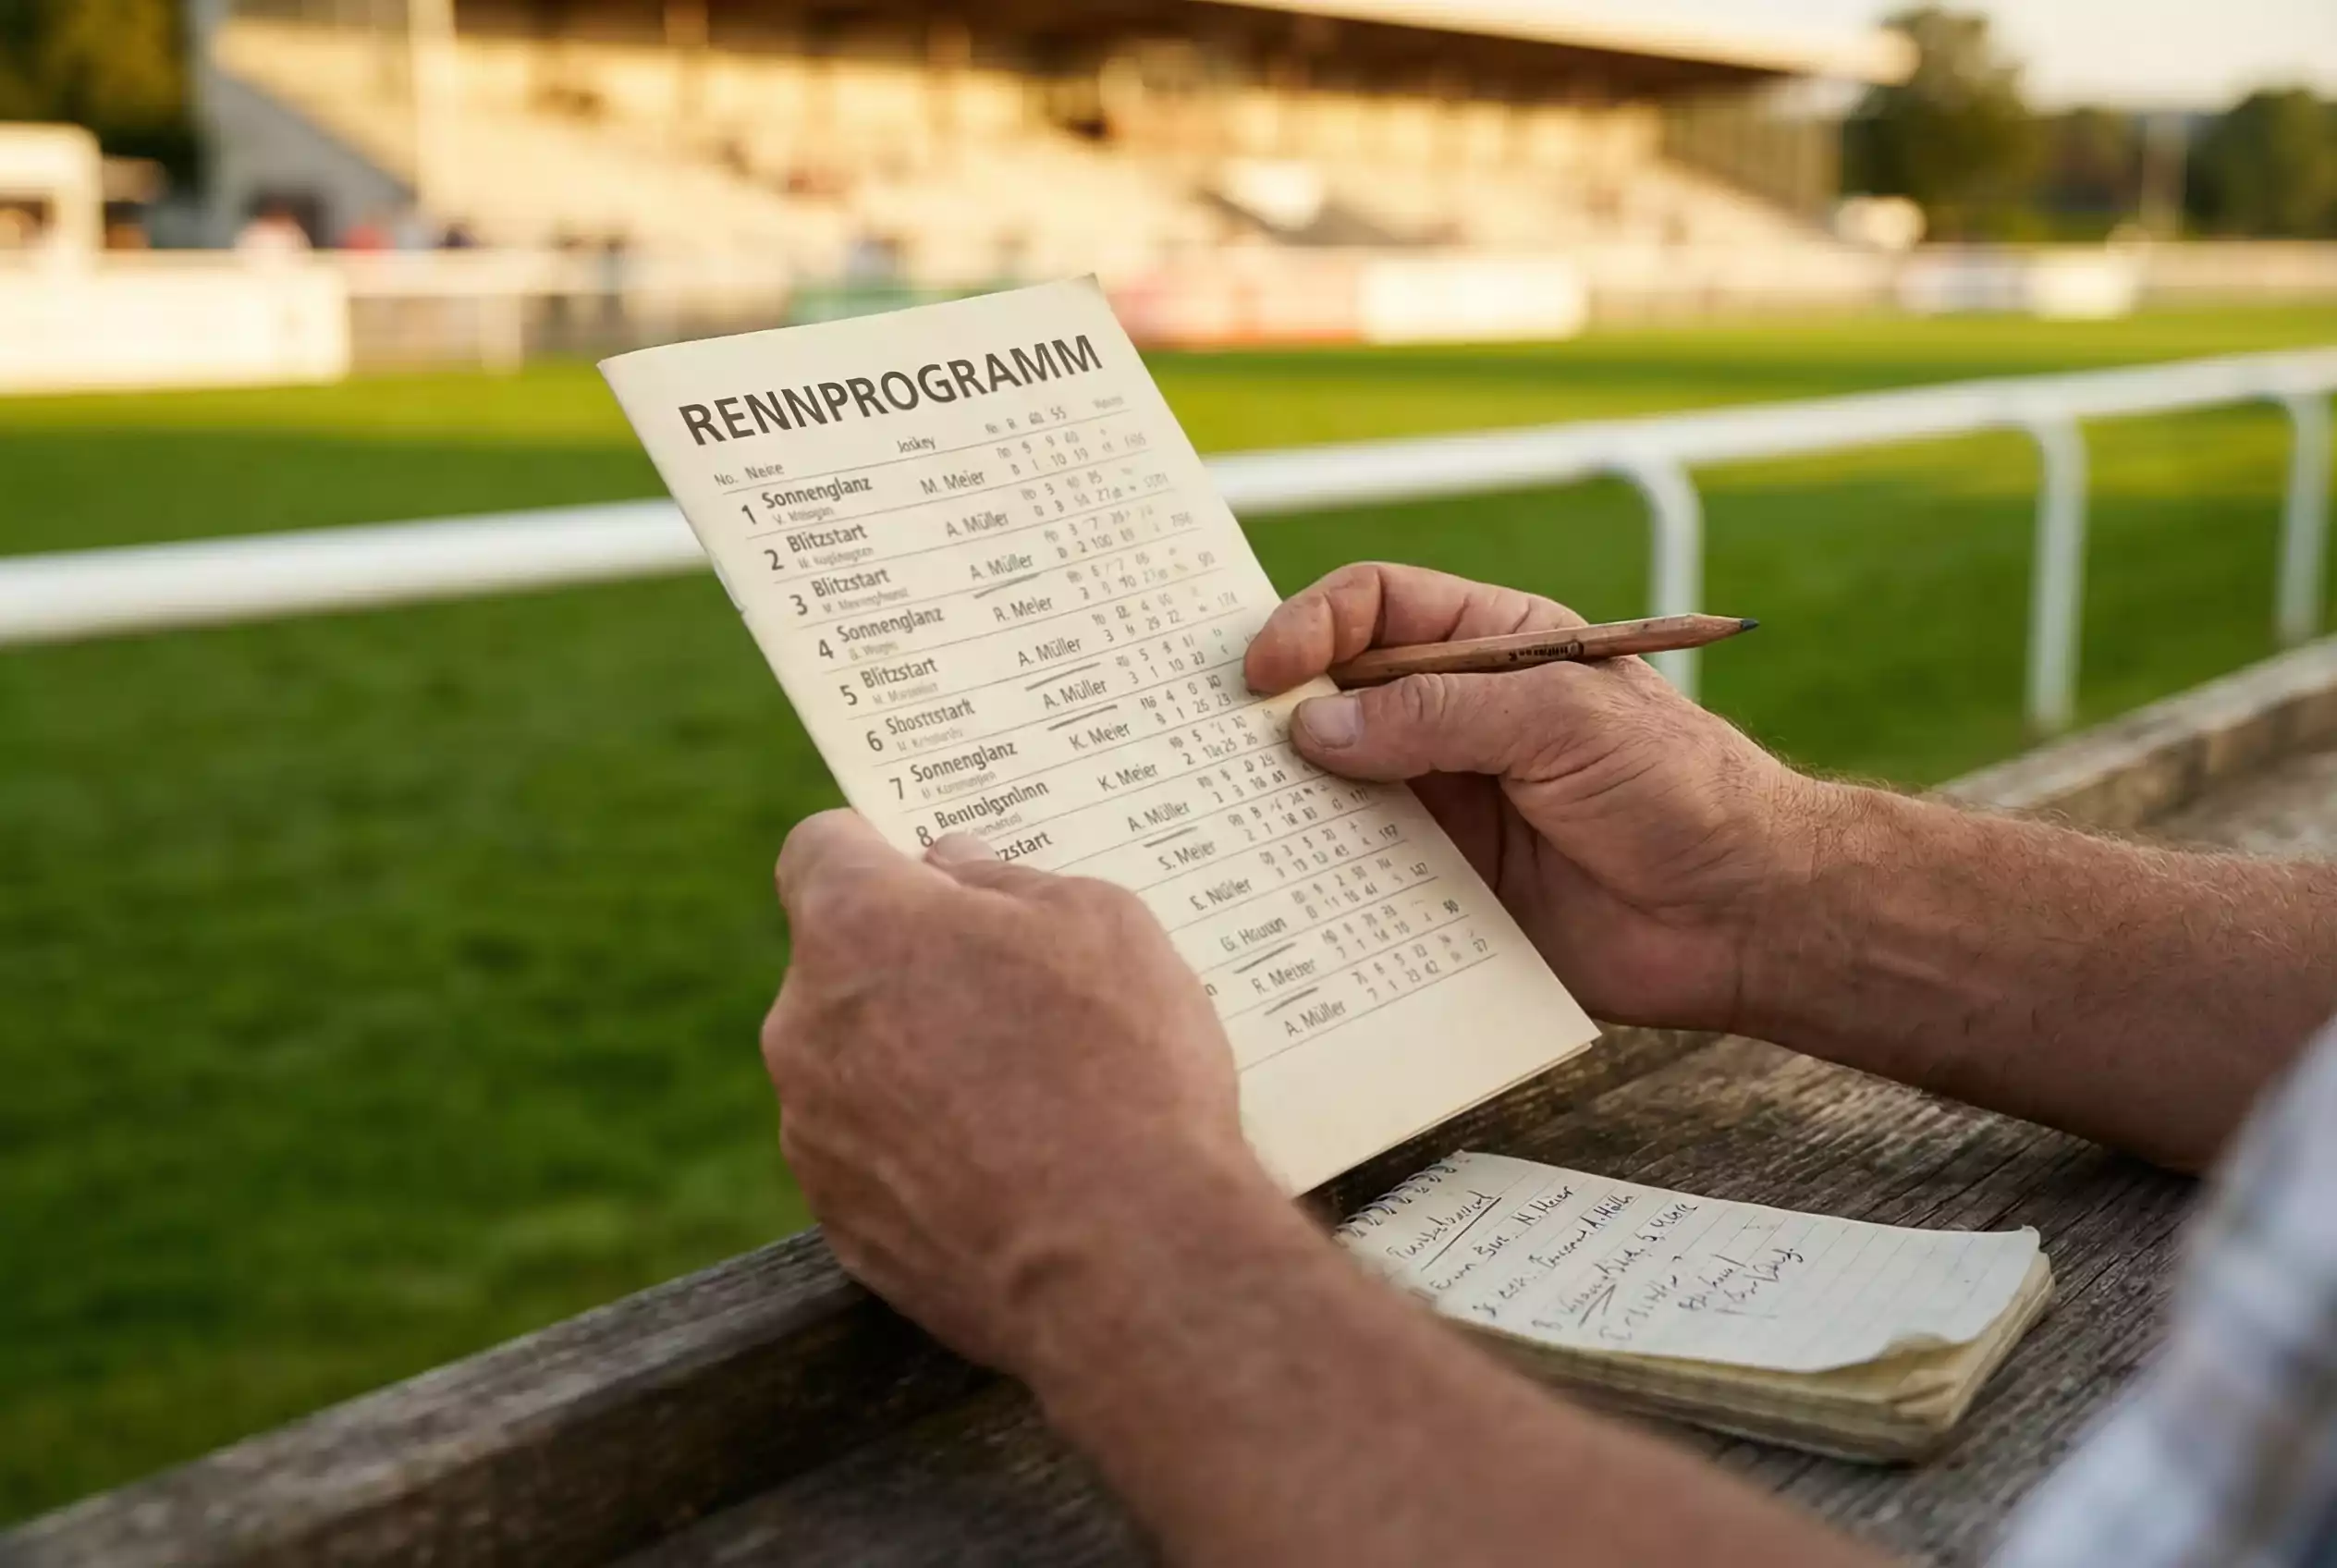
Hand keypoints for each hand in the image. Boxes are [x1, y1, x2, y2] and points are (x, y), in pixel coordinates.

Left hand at [762, 811, 1271, 1372]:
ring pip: (855, 1066)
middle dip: (913, 967)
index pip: (820, 849)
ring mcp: (812, 1135)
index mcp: (856, 925)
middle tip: (1020, 993)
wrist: (1128, 1262)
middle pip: (840, 965)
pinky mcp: (840, 1225)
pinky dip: (927, 1154)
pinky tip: (1016, 1173)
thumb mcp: (1102, 923)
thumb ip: (1006, 879)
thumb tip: (953, 866)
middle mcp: (803, 1025)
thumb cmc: (1122, 1067)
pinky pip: (875, 1159)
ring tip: (1034, 1096)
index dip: (877, 851)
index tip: (933, 874)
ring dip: (918, 1063)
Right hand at [1245, 564, 1817, 1033]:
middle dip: (1276, 714)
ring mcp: (1448, 803)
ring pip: (1337, 788)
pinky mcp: (1447, 886)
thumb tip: (1315, 727)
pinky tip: (1288, 888)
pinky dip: (1321, 879)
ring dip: (1288, 802)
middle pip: (1338, 696)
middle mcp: (1457, 720)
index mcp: (1493, 648)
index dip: (1311, 626)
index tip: (1263, 675)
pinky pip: (1363, 874)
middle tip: (1214, 745)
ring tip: (1236, 820)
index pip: (1376, 608)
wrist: (1745, 915)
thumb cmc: (1680, 790)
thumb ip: (1438, 716)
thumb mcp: (1561, 721)